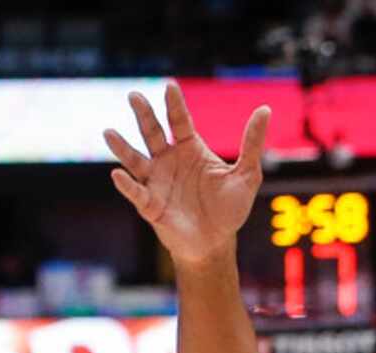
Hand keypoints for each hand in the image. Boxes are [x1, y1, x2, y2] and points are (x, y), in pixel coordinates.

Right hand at [104, 84, 270, 267]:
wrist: (216, 243)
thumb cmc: (229, 209)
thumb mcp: (246, 176)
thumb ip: (252, 144)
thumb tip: (265, 110)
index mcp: (189, 149)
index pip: (179, 120)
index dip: (175, 104)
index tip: (170, 86)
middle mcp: (168, 159)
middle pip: (152, 132)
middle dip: (144, 115)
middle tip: (135, 96)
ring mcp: (156, 180)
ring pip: (135, 159)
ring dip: (122, 147)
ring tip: (109, 133)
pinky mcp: (150, 204)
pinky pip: (136, 192)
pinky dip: (127, 185)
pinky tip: (118, 175)